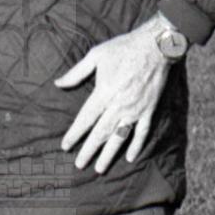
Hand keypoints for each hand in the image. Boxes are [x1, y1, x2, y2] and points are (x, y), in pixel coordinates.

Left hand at [55, 21, 170, 173]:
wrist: (156, 45)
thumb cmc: (123, 48)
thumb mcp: (96, 55)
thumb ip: (76, 73)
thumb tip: (58, 83)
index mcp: (104, 92)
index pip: (86, 119)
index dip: (75, 134)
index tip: (65, 146)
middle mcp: (119, 104)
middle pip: (101, 133)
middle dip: (89, 150)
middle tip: (79, 164)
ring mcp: (135, 109)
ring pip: (120, 137)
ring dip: (109, 154)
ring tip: (99, 168)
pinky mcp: (149, 109)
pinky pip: (142, 132)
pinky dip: (136, 146)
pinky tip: (129, 157)